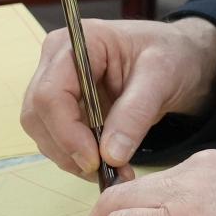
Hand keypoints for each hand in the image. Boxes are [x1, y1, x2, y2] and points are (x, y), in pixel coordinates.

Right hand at [19, 17, 215, 181]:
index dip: (66, 132)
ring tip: (114, 170)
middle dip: (68, 150)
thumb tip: (110, 155)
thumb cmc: (170, 55)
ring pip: (43, 133)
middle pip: (38, 116)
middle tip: (107, 172)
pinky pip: (57, 140)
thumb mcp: (161, 77)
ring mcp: (57, 85)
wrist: (177, 59)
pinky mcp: (64, 108)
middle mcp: (56, 62)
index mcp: (76, 43)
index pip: (50, 93)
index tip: (96, 160)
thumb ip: (135, 113)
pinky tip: (108, 164)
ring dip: (72, 159)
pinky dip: (78, 159)